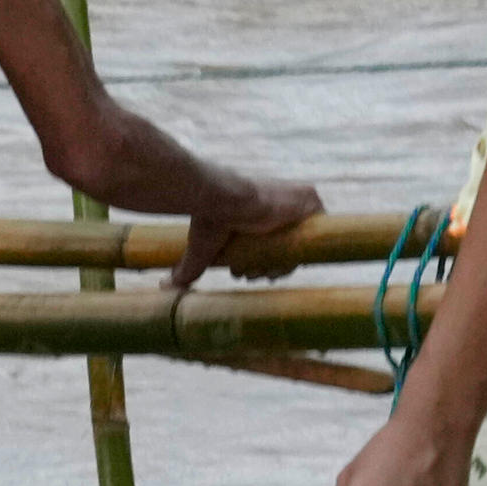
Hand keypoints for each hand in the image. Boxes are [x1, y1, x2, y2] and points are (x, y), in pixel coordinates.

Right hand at [170, 171, 323, 288]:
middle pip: (288, 246)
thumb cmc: (209, 219)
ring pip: (303, 243)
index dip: (261, 264)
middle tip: (249, 274)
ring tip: (262, 270)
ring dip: (285, 262)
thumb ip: (189, 268)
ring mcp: (298, 202)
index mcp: (260, 214)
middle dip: (269, 266)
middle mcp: (282, 206)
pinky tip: (286, 257)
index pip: (272, 244)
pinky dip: (310, 245)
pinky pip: (322, 230)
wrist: (222, 198)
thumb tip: (165, 287)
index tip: (244, 274)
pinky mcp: (310, 199)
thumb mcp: (202, 248)